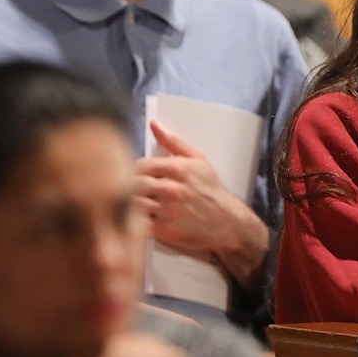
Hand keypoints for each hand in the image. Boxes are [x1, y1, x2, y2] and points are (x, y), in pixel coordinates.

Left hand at [139, 122, 268, 289]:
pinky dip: (136, 220)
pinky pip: (138, 222)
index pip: (140, 165)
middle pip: (133, 184)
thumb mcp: (198, 159)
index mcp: (177, 169)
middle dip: (132, 187)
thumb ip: (173, 141)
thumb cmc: (210, 190)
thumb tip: (155, 126)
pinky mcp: (163, 230)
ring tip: (140, 203)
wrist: (224, 221)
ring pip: (133, 203)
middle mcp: (171, 189)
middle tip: (138, 190)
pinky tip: (144, 216)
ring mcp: (166, 211)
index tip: (141, 175)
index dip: (137, 170)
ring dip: (133, 203)